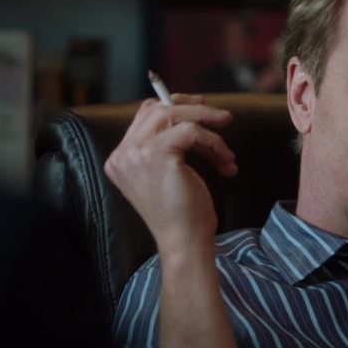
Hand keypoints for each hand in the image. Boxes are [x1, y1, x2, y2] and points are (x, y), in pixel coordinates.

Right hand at [104, 94, 236, 251]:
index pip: (144, 116)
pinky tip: (225, 160)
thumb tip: (192, 111)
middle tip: (220, 117)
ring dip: (207, 125)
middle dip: (193, 109)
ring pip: (173, 114)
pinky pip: (191, 130)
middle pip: (156, 109)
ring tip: (226, 149)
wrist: (184, 241)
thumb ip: (167, 144)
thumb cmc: (182, 213)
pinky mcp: (157, 155)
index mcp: (120, 159)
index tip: (202, 110)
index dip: (174, 106)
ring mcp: (136, 154)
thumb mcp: (167, 173)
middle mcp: (123, 154)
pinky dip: (214, 142)